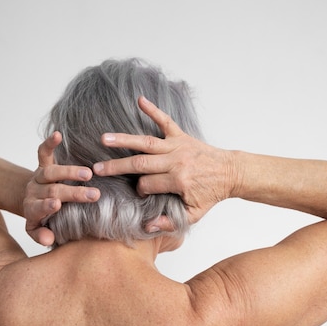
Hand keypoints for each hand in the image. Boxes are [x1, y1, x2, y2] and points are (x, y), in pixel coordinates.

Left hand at [24, 131, 99, 245]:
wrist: (32, 201)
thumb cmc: (42, 219)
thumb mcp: (38, 231)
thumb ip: (42, 236)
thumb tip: (49, 240)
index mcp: (31, 210)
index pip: (37, 208)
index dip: (46, 206)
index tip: (57, 204)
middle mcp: (33, 192)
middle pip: (52, 190)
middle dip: (72, 193)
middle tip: (94, 195)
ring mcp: (38, 177)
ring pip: (50, 172)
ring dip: (69, 171)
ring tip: (88, 173)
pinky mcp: (43, 164)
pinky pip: (43, 152)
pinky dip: (50, 143)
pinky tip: (58, 134)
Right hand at [92, 97, 233, 230]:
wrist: (230, 173)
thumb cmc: (210, 193)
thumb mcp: (193, 214)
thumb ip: (170, 222)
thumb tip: (147, 226)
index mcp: (179, 181)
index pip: (148, 185)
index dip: (140, 190)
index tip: (139, 192)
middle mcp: (176, 162)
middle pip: (140, 163)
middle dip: (117, 166)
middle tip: (96, 169)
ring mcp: (177, 146)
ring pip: (146, 142)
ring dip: (124, 140)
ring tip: (104, 138)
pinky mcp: (181, 135)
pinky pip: (165, 121)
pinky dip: (153, 110)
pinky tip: (139, 100)